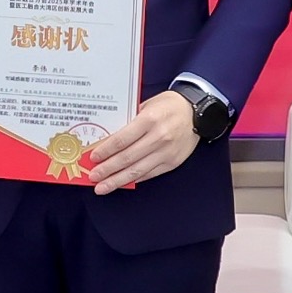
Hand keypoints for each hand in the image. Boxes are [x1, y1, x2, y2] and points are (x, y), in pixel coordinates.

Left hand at [84, 91, 209, 194]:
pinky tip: (122, 183)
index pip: (122, 140)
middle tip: (93, 177)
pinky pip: (149, 174)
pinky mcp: (172, 162)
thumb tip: (107, 138)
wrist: (199, 112)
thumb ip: (129, 121)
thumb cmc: (169, 105)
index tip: (93, 158)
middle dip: (107, 169)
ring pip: (137, 170)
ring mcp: (166, 152)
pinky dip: (134, 179)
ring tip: (103, 187)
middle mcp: (158, 137)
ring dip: (117, 180)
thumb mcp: (147, 105)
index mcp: (149, 120)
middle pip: (127, 158)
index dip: (106, 151)